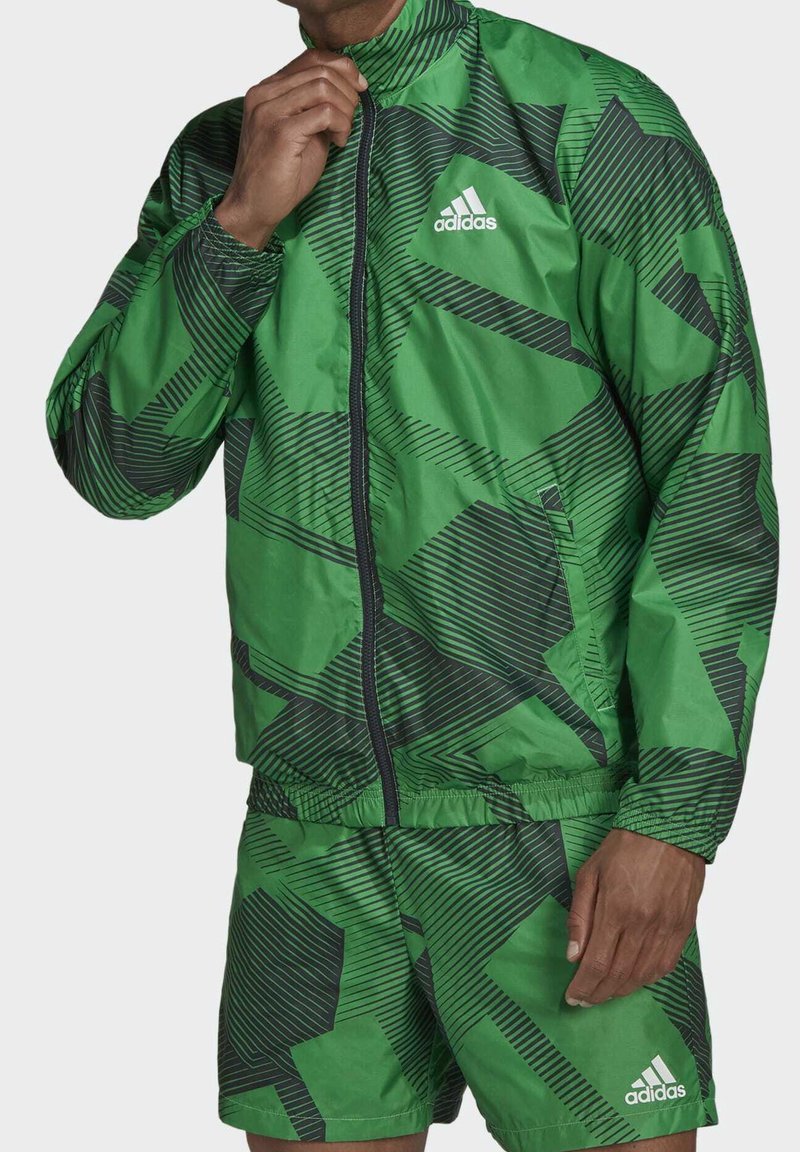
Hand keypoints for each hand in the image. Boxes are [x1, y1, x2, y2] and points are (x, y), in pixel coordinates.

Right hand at [214, 48, 367, 249]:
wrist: (254, 206)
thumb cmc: (280, 174)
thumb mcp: (302, 131)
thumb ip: (316, 107)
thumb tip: (349, 90)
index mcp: (267, 89)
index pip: (311, 57)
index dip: (342, 67)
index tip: (359, 88)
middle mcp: (264, 93)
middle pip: (321, 69)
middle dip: (348, 92)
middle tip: (350, 120)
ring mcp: (270, 111)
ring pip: (324, 86)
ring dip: (345, 110)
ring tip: (342, 133)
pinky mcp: (280, 131)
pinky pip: (324, 113)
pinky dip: (340, 125)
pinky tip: (338, 142)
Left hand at [564, 828, 704, 1005]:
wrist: (669, 829)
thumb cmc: (624, 847)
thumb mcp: (589, 873)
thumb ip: (580, 916)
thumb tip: (573, 954)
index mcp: (616, 909)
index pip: (597, 963)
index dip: (583, 985)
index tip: (572, 996)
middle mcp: (643, 924)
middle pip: (619, 975)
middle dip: (598, 993)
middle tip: (585, 1000)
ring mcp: (666, 928)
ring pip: (642, 975)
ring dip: (621, 990)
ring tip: (604, 994)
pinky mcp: (683, 927)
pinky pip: (665, 965)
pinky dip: (647, 979)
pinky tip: (633, 980)